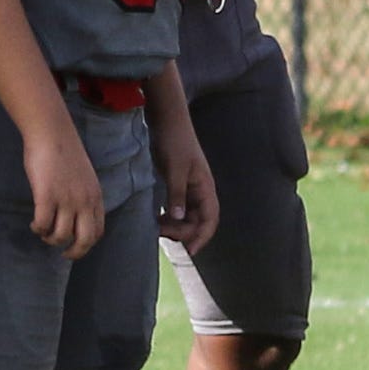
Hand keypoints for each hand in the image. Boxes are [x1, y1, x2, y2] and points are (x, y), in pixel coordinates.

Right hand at [21, 113, 105, 258]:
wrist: (52, 133)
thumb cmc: (65, 152)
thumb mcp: (85, 177)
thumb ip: (84, 197)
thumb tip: (77, 216)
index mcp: (95, 197)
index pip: (97, 231)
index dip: (86, 244)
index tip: (75, 247)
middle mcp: (84, 202)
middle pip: (84, 240)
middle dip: (73, 252)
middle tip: (62, 253)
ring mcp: (66, 200)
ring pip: (60, 235)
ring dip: (50, 238)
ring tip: (43, 232)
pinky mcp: (46, 197)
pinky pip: (43, 224)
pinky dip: (38, 229)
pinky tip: (34, 224)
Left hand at [150, 110, 217, 253]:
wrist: (166, 119)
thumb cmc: (173, 141)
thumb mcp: (174, 168)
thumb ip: (176, 193)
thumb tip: (179, 218)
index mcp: (205, 187)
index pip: (210, 219)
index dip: (202, 237)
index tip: (189, 251)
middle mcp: (200, 189)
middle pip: (198, 221)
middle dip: (183, 232)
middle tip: (162, 234)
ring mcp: (190, 186)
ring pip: (187, 215)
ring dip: (176, 225)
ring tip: (158, 227)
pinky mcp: (178, 183)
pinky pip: (179, 207)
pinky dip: (171, 215)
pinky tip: (158, 217)